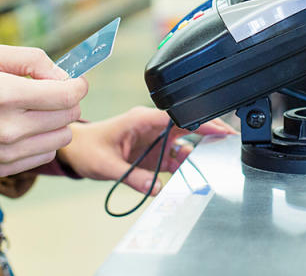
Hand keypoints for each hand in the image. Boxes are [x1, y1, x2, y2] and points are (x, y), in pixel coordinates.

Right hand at [0, 44, 87, 176]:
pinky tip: (26, 127)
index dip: (79, 85)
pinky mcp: (3, 167)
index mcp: (3, 95)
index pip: (66, 95)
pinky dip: (44, 140)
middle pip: (69, 116)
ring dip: (58, 121)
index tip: (75, 81)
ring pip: (63, 137)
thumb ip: (32, 59)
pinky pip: (46, 154)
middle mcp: (7, 128)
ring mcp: (5, 152)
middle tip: (51, 91)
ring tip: (36, 109)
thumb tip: (65, 76)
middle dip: (68, 100)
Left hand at [57, 107, 235, 194]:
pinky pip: (174, 158)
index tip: (221, 130)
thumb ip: (133, 177)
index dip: (202, 122)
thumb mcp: (107, 165)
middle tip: (229, 145)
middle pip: (188, 127)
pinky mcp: (152, 152)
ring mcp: (154, 139)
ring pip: (184, 143)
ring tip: (211, 165)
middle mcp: (152, 126)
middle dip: (209, 134)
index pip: (179, 117)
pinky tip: (191, 175)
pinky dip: (183, 166)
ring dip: (197, 154)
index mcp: (142, 119)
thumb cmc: (88, 148)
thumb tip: (156, 188)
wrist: (76, 151)